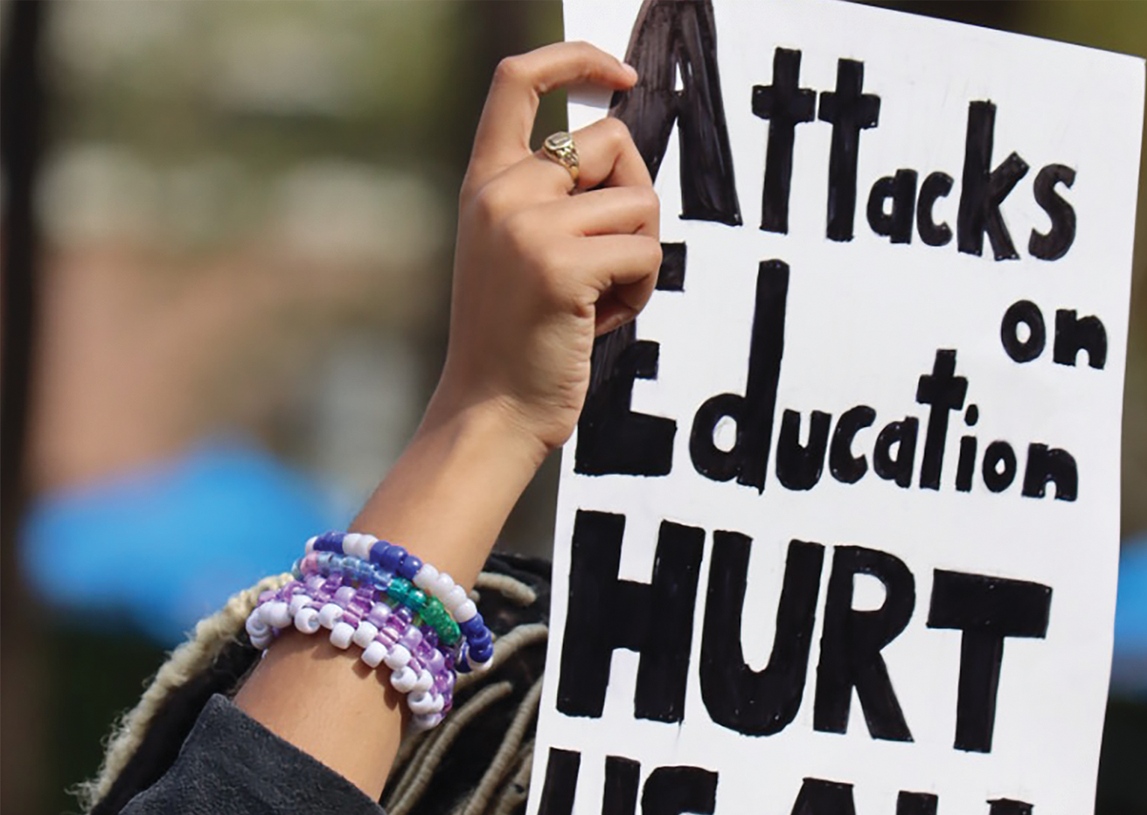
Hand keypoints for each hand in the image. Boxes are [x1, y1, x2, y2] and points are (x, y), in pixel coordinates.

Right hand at [440, 41, 662, 459]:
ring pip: (640, 203)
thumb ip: (558, 198)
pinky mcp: (560, 266)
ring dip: (641, 256)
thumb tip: (628, 155)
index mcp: (486, 181)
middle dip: (636, 198)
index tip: (621, 75)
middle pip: (614, 141)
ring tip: (600, 300)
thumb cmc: (521, 336)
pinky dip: (642, 292)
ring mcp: (527, 226)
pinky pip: (646, 253)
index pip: (518, 80)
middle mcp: (501, 192)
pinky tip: (603, 320)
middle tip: (611, 260)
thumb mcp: (521, 249)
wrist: (490, 409)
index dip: (576, 59)